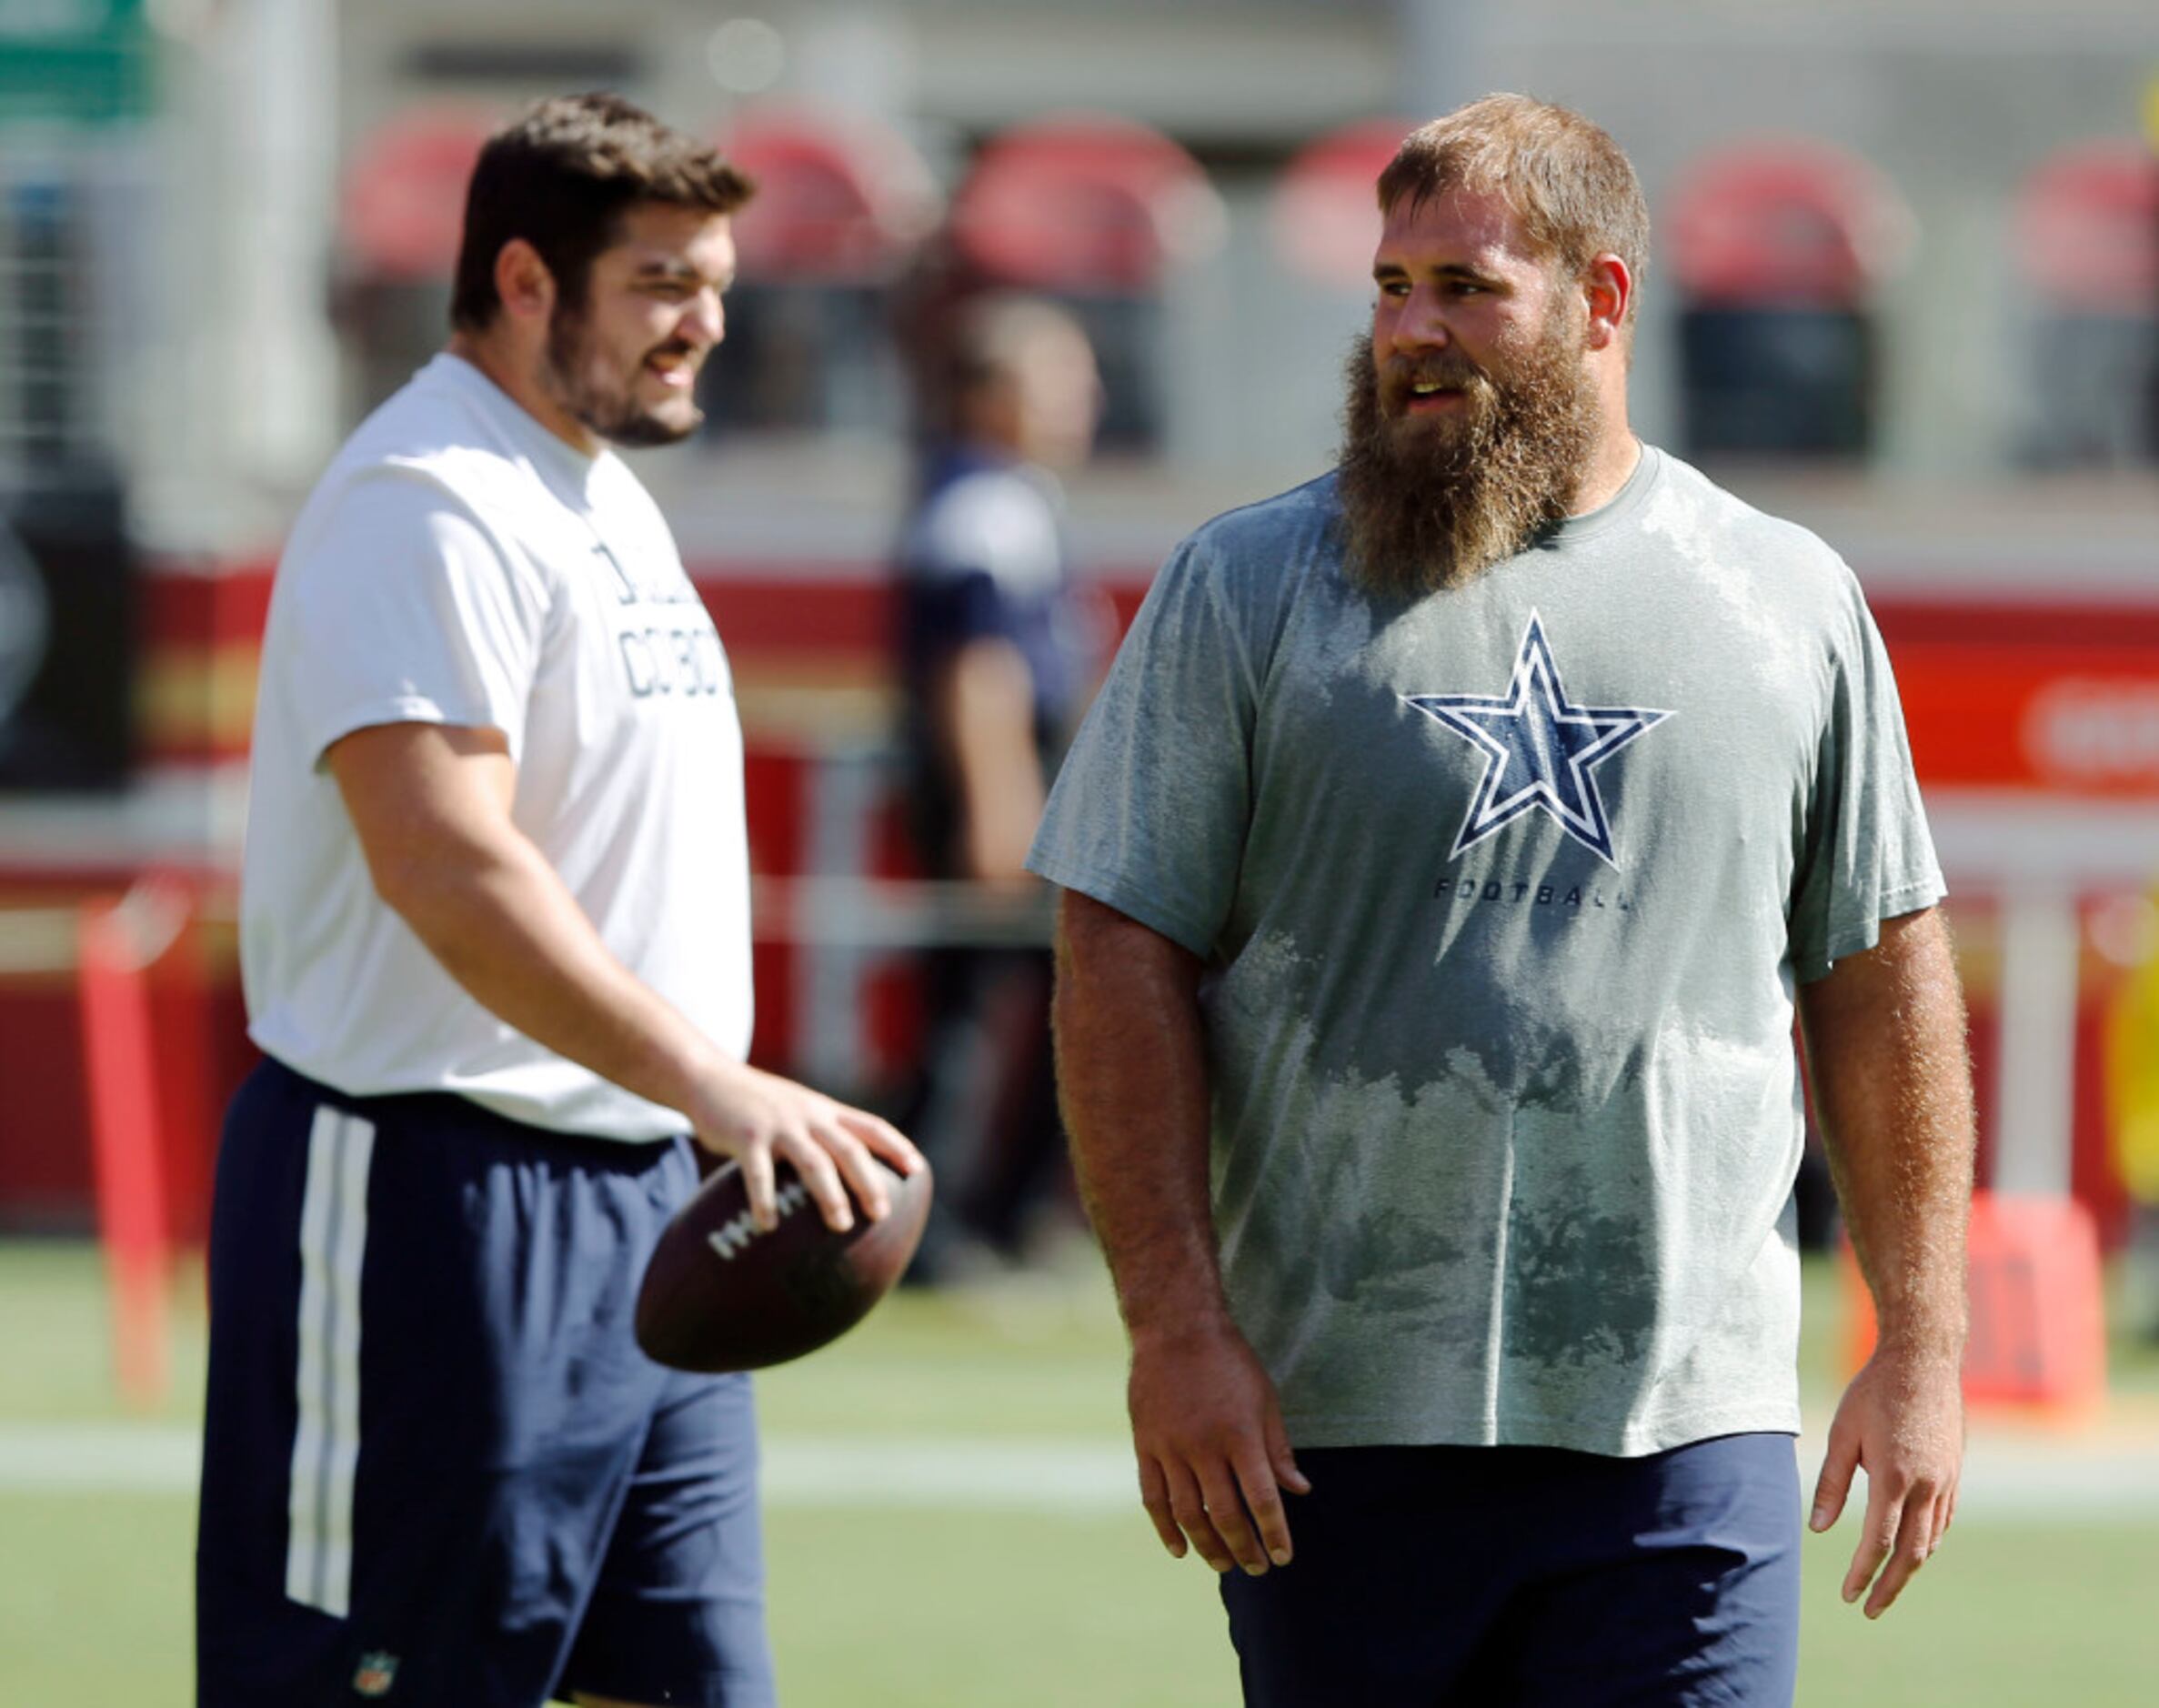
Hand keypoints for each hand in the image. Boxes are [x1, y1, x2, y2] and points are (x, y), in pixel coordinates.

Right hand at [688, 1060, 923, 1234]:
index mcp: (824, 1111)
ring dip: (830, 1194)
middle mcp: (808, 1116)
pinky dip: (765, 1200)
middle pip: (849, 1149)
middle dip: (869, 1181)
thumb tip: (843, 1176)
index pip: (870, 1126)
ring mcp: (779, 1125)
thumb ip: (818, 1133)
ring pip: (814, 1161)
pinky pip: (759, 1173)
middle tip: (882, 1213)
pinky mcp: (747, 1137)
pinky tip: (768, 1225)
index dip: (896, 1146)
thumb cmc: (757, 1103)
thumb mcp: (796, 1109)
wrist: (710, 1078)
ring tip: (841, 1224)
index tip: (917, 1170)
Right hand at [1128, 1320, 1309, 1576]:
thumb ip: (1278, 1449)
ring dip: (1207, 1546)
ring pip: (1188, 1513)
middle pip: (1225, 1514)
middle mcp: (1204, 1447)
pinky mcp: (1145, 1445)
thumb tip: (1299, 1491)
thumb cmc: (1229, 1360)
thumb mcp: (1265, 1399)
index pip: (1261, 1499)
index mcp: (1239, 1435)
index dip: (1274, 1533)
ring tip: (1224, 1564)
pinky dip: (1165, 1528)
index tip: (1283, 1556)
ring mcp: (1170, 1448)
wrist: (1175, 1327)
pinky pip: (1153, 1497)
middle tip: (1256, 1568)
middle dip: (1244, 1548)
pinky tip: (1180, 1549)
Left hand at [1810, 1342, 1963, 1617]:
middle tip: (1870, 1610)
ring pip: (1931, 1540)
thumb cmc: (1874, 1392)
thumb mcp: (1843, 1433)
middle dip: (1890, 1586)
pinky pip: (1943, 1519)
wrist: (1924, 1360)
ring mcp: (1946, 1480)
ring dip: (1909, 1567)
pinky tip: (1913, 1549)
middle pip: (1911, 1553)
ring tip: (1888, 1585)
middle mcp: (1926, 1486)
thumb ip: (1831, 1483)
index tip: (1848, 1595)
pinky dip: (1928, 1541)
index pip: (1877, 1541)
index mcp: (1894, 1478)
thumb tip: (1818, 1529)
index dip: (1862, 1573)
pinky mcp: (1954, 1472)